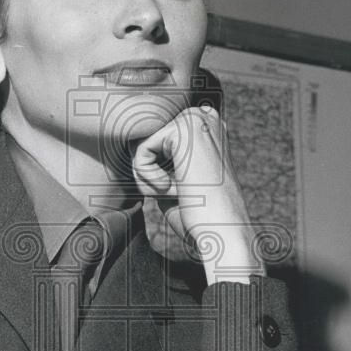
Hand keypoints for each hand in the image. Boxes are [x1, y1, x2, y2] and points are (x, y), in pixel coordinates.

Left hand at [132, 106, 265, 283]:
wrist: (223, 233)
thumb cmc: (198, 215)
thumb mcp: (171, 181)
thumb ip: (155, 160)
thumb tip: (128, 146)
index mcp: (204, 127)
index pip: (153, 144)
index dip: (154, 173)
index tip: (182, 192)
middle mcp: (203, 116)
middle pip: (144, 143)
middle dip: (150, 176)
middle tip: (181, 194)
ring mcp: (195, 120)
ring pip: (140, 148)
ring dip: (150, 180)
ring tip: (181, 192)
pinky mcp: (183, 130)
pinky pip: (140, 154)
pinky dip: (150, 181)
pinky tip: (178, 189)